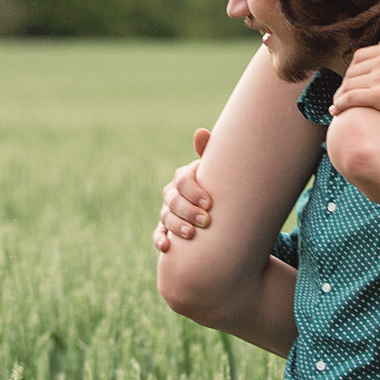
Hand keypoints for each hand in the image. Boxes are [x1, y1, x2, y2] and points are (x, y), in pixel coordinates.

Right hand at [152, 128, 213, 251]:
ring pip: (166, 217)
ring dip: (177, 225)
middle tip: (206, 221)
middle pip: (173, 200)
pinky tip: (166, 246)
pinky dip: (160, 239)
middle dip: (188, 210)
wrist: (221, 208)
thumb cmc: (221, 185)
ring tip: (191, 234)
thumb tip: (201, 132)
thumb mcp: (220, 170)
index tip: (209, 203)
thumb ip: (211, 153)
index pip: (183, 181)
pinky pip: (159, 233)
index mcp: (185, 177)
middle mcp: (173, 193)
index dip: (194, 191)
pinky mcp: (166, 228)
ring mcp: (168, 210)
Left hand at [332, 21, 379, 135]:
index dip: (354, 69)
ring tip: (338, 104)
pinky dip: (340, 104)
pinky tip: (336, 110)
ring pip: (349, 84)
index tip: (354, 80)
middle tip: (344, 94)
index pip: (361, 56)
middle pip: (352, 71)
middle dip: (346, 83)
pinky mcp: (379, 96)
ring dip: (341, 95)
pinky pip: (351, 98)